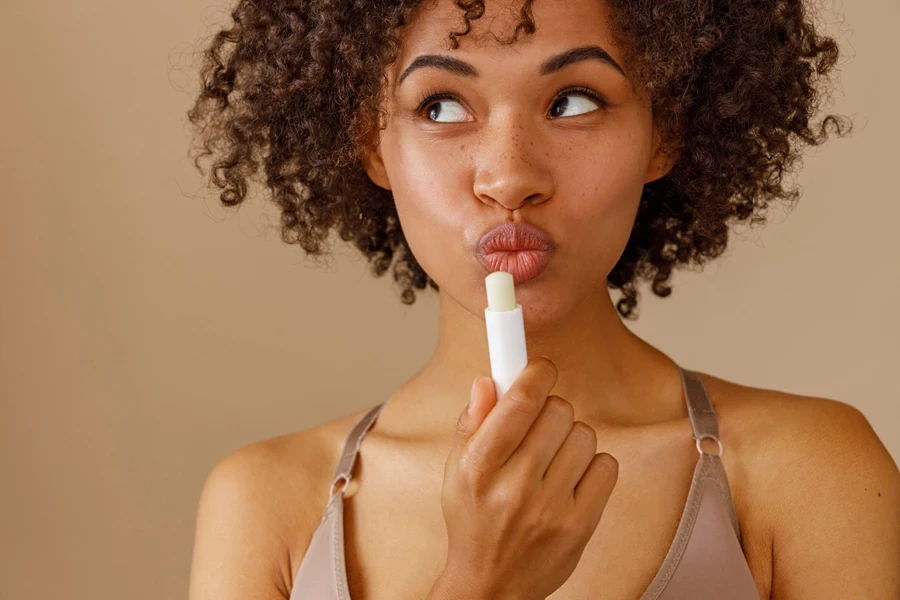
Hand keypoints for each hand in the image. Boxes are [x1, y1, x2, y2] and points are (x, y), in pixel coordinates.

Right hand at [439, 356, 618, 599]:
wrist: (491, 585)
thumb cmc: (473, 522)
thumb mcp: (456, 471)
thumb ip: (472, 422)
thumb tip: (488, 380)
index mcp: (478, 467)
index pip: (519, 402)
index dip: (536, 373)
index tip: (540, 368)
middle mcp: (514, 487)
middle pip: (558, 411)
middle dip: (551, 409)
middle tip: (540, 425)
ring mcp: (551, 508)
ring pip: (584, 434)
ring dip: (571, 437)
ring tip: (553, 458)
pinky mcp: (580, 525)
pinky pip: (606, 465)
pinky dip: (593, 464)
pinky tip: (571, 478)